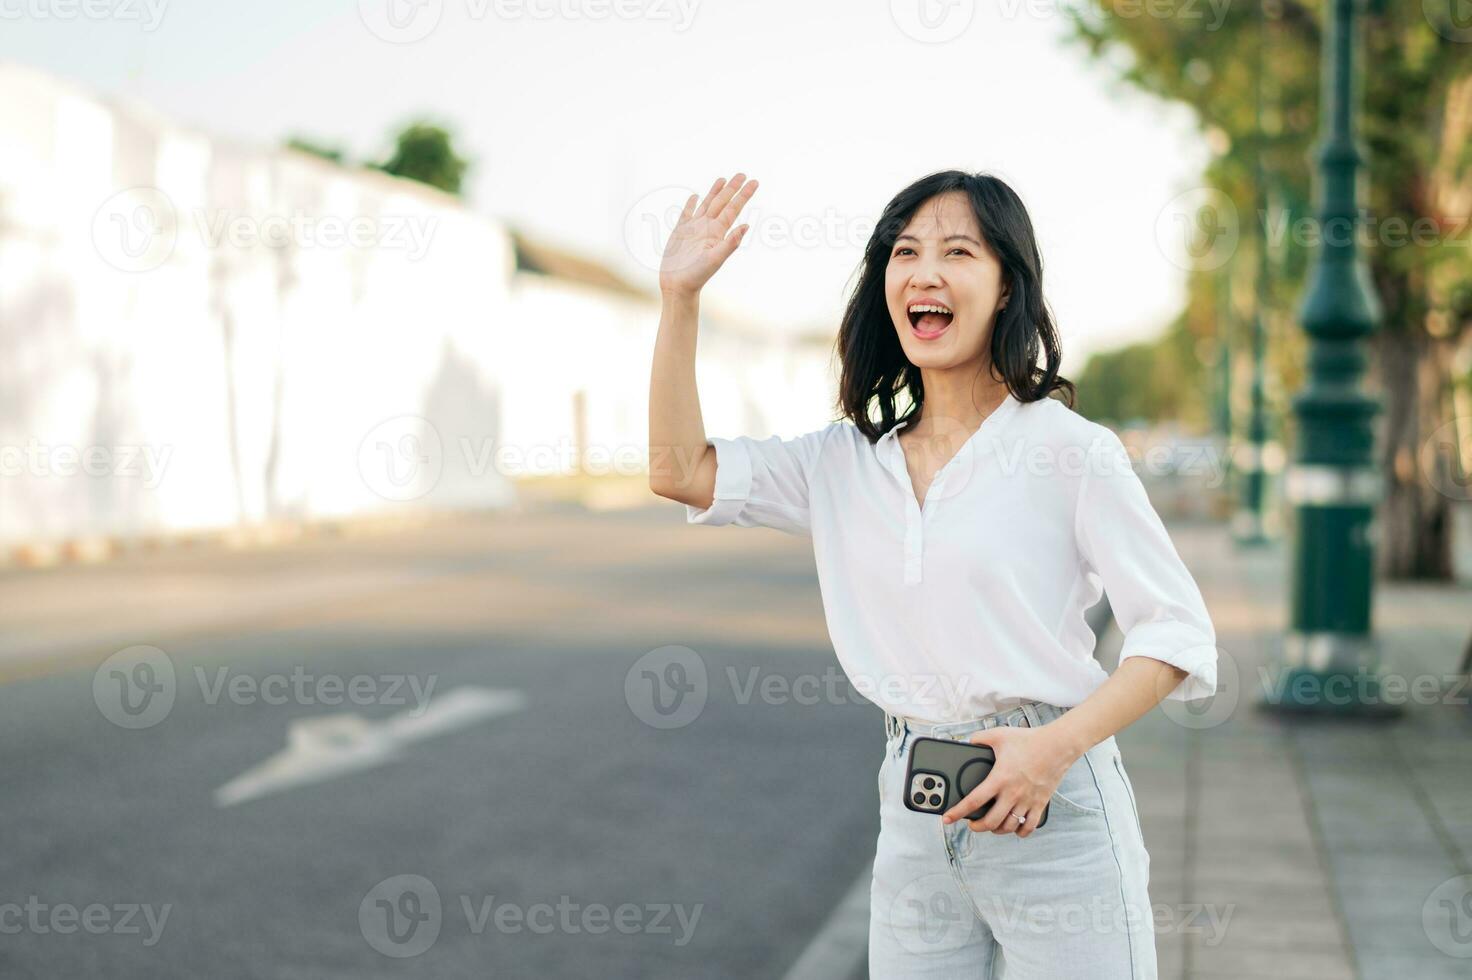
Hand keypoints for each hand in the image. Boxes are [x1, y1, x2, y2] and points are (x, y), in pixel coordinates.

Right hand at [658, 173, 757, 297]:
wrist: (678, 286)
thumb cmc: (698, 275)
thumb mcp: (715, 258)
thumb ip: (731, 242)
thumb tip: (747, 225)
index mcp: (718, 232)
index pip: (733, 209)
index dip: (743, 195)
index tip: (754, 182)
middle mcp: (708, 228)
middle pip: (723, 203)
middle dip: (732, 189)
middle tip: (743, 174)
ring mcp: (694, 229)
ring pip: (707, 205)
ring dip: (715, 192)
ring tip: (723, 179)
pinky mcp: (680, 232)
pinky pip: (687, 214)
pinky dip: (691, 204)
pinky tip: (694, 196)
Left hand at [940, 725, 1079, 838]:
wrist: (1058, 745)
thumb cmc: (1029, 740)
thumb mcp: (999, 735)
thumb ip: (980, 738)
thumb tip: (969, 741)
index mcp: (999, 778)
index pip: (974, 801)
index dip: (958, 812)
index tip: (947, 818)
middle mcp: (1013, 793)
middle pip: (991, 821)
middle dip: (977, 826)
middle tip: (972, 824)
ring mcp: (1027, 800)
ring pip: (1009, 826)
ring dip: (997, 830)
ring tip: (991, 826)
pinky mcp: (1040, 803)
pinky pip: (1030, 826)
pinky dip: (1020, 831)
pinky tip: (1015, 828)